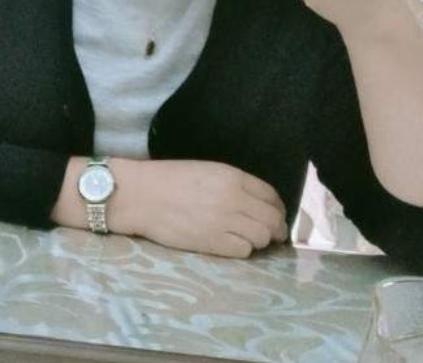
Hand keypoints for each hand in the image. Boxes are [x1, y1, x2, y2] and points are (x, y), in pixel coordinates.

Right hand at [112, 158, 286, 257]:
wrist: (143, 195)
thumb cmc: (172, 178)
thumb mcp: (209, 170)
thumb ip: (235, 183)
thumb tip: (258, 202)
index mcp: (233, 177)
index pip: (271, 195)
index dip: (278, 207)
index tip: (277, 213)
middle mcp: (234, 199)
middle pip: (272, 220)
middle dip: (277, 228)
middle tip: (274, 233)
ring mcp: (224, 223)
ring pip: (262, 237)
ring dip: (261, 240)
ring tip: (253, 239)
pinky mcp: (212, 243)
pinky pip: (243, 251)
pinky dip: (244, 249)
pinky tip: (235, 244)